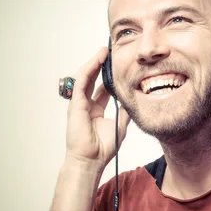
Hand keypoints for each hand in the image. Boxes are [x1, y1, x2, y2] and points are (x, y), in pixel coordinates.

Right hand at [65, 47, 130, 170]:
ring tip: (104, 51)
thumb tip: (134, 100)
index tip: (119, 66)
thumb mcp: (120, 125)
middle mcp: (87, 104)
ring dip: (94, 63)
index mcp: (96, 110)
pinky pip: (81, 81)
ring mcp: (80, 103)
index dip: (109, 77)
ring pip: (86, 77)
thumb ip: (125, 111)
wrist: (91, 160)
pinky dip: (89, 69)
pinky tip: (97, 60)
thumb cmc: (103, 148)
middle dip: (101, 65)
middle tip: (110, 52)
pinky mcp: (75, 103)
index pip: (102, 88)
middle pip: (93, 80)